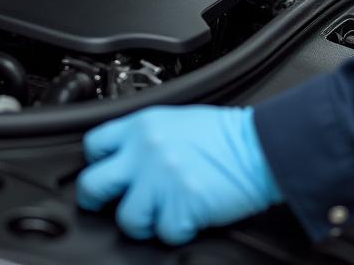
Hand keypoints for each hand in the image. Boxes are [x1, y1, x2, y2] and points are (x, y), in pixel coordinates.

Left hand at [77, 105, 282, 244]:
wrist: (260, 146)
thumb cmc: (225, 136)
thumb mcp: (177, 120)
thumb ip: (146, 137)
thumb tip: (125, 158)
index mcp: (143, 126)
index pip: (94, 145)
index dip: (97, 163)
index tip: (106, 172)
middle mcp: (145, 151)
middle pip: (93, 184)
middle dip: (98, 200)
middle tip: (113, 204)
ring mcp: (160, 179)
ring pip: (125, 218)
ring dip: (144, 222)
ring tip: (163, 212)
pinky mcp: (179, 205)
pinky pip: (163, 233)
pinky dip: (177, 230)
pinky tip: (188, 214)